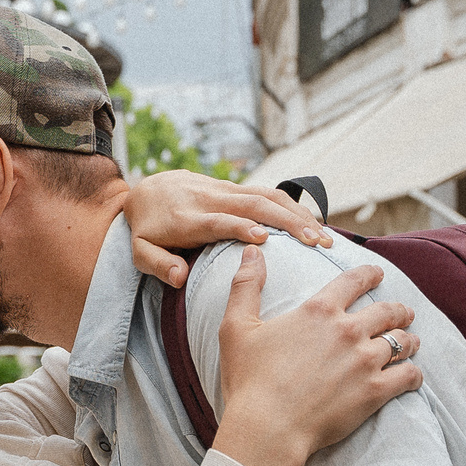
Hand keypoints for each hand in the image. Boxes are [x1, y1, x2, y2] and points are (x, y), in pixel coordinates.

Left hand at [122, 172, 332, 288]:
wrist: (148, 190)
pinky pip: (268, 193)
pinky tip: (315, 223)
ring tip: (325, 237)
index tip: (265, 239)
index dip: (240, 226)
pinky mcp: (236, 189)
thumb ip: (158, 264)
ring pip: (267, 196)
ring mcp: (226, 191)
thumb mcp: (140, 251)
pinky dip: (294, 206)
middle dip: (288, 221)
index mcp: (188, 219)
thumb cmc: (147, 229)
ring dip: (299, 214)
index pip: (218, 219)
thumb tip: (179, 277)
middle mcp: (211, 199)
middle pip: (254, 204)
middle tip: (316, 243)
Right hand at [212, 251, 422, 465]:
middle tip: (405, 312)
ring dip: (409, 339)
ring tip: (413, 341)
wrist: (268, 428)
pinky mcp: (376, 391)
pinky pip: (409, 376)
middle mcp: (348, 330)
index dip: (370, 275)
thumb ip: (246, 286)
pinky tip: (414, 375)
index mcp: (318, 310)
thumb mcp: (236, 328)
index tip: (379, 274)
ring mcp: (365, 360)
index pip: (354, 281)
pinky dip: (414, 374)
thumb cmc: (249, 381)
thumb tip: (252, 251)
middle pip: (387, 311)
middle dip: (399, 310)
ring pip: (402, 342)